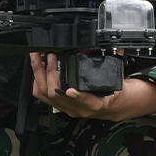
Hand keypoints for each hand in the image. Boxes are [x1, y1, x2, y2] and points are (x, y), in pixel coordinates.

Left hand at [30, 55, 155, 121]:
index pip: (87, 102)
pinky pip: (43, 96)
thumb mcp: (118, 79)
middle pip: (57, 95)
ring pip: (46, 95)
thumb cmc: (113, 93)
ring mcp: (68, 108)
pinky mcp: (60, 106)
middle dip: (49, 73)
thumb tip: (117, 47)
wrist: (112, 106)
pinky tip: (38, 69)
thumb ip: (116, 62)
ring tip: (38, 59)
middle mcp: (80, 108)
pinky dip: (38, 81)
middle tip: (49, 56)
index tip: (71, 90)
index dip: (78, 96)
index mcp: (97, 104)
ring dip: (39, 75)